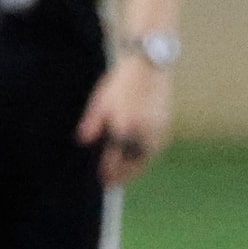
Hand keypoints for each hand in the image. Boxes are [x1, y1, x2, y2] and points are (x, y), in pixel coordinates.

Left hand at [76, 53, 172, 187]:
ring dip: (136, 169)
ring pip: (146, 157)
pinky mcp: (165, 124)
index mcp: (123, 127)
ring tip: (126, 175)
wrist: (148, 65)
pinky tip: (139, 158)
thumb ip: (92, 123)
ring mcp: (156, 129)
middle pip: (132, 163)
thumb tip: (82, 141)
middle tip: (114, 184)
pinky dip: (146, 157)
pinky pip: (155, 148)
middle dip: (123, 175)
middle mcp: (141, 132)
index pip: (115, 159)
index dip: (109, 172)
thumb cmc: (120, 83)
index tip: (103, 180)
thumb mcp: (100, 101)